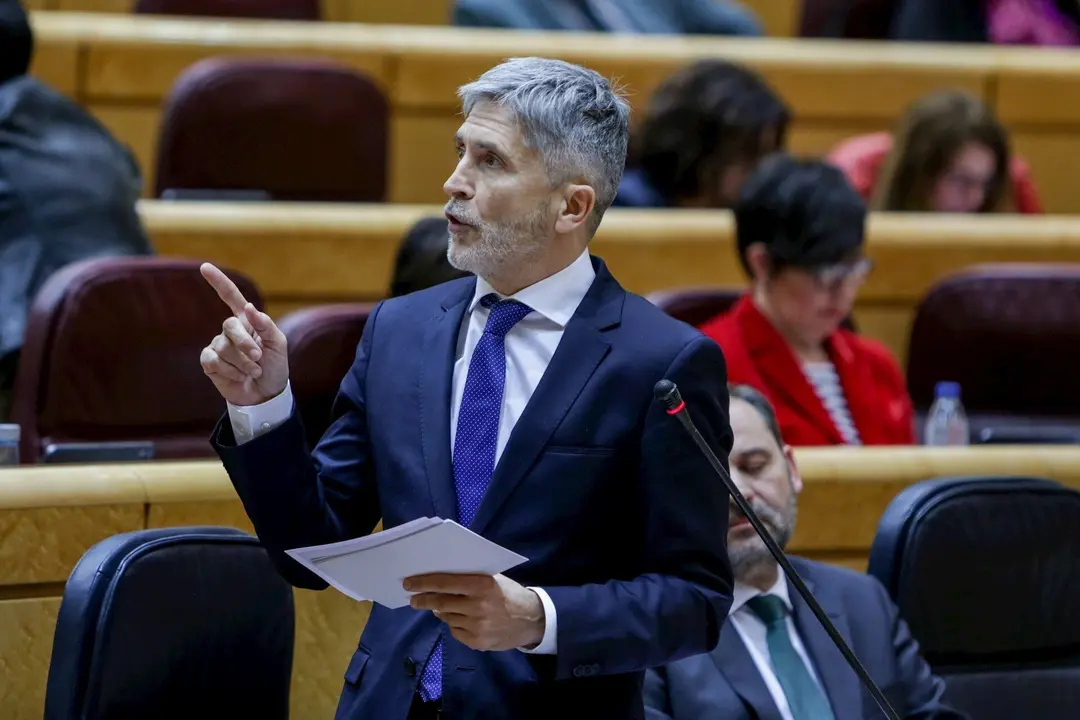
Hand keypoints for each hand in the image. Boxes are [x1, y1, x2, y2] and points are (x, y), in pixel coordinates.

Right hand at [199, 263, 288, 405]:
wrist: (266, 395)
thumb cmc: (274, 367)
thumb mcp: (278, 345)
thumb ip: (266, 325)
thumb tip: (248, 307)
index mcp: (248, 321)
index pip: (231, 297)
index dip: (218, 281)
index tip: (205, 267)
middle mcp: (231, 330)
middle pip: (229, 325)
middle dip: (246, 344)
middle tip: (259, 359)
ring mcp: (218, 345)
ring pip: (224, 347)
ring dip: (243, 363)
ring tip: (254, 371)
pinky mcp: (210, 362)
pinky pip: (213, 360)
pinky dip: (229, 371)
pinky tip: (238, 377)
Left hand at [405, 573, 544, 650]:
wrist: (531, 620)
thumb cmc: (509, 594)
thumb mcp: (493, 579)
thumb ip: (468, 580)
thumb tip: (439, 585)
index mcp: (482, 585)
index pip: (445, 583)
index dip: (424, 583)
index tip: (409, 583)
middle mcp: (477, 605)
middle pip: (441, 602)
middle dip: (423, 600)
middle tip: (413, 599)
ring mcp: (476, 626)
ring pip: (447, 617)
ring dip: (442, 612)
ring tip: (447, 608)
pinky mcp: (477, 642)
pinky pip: (455, 631)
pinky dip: (454, 624)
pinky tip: (463, 620)